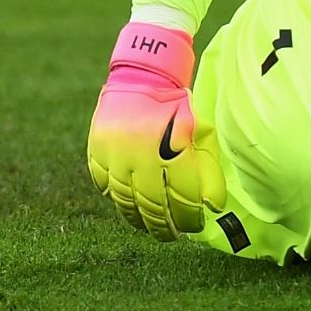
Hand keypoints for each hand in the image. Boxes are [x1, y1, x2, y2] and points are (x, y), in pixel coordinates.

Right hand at [86, 22, 222, 240]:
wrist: (143, 75)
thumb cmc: (180, 107)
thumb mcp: (202, 132)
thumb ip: (209, 168)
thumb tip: (215, 206)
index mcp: (173, 146)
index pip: (181, 196)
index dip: (189, 216)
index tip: (195, 225)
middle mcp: (141, 152)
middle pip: (151, 204)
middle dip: (165, 225)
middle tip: (174, 235)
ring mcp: (114, 151)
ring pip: (124, 199)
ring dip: (138, 219)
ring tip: (151, 229)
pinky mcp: (96, 148)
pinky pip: (103, 183)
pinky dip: (115, 199)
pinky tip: (128, 208)